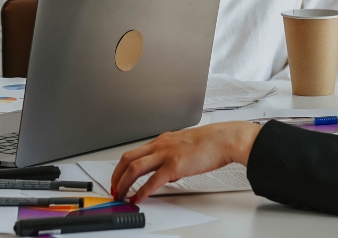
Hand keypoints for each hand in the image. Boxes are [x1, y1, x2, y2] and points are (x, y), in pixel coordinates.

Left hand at [110, 121, 261, 202]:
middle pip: (128, 159)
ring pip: (135, 168)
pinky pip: (153, 180)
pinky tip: (138, 197)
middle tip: (114, 188)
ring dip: (124, 183)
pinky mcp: (175, 165)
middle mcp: (160, 145)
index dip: (121, 167)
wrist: (224, 139)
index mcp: (162, 140)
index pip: (134, 153)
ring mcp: (166, 154)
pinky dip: (142, 190)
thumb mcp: (184, 146)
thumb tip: (165, 175)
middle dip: (116, 175)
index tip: (118, 178)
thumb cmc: (209, 143)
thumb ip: (171, 158)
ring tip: (121, 194)